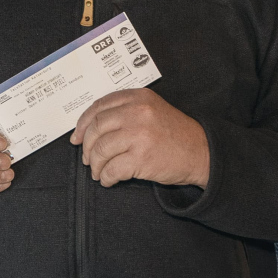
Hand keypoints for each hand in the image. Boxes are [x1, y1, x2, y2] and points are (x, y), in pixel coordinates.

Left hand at [70, 88, 209, 187]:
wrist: (201, 152)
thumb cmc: (175, 134)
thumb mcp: (152, 110)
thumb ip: (125, 111)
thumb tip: (89, 128)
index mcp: (138, 97)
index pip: (99, 106)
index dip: (83, 123)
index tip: (76, 137)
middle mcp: (137, 112)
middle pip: (96, 128)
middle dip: (86, 147)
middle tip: (88, 158)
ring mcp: (138, 134)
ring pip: (100, 150)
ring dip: (95, 165)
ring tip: (99, 172)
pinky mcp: (141, 157)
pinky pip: (111, 169)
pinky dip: (106, 177)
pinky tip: (109, 180)